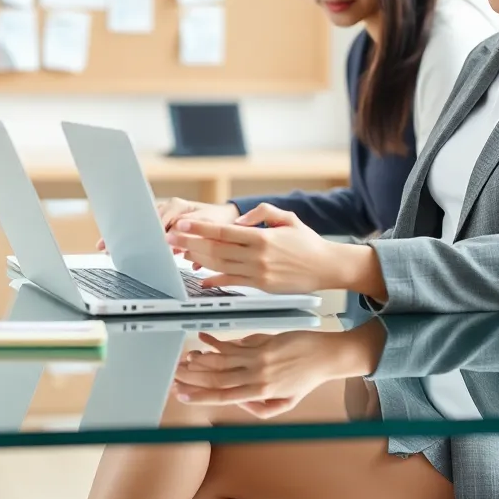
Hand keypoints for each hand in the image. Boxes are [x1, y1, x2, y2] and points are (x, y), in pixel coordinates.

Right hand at [96, 197, 238, 252]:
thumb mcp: (208, 228)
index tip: (136, 244)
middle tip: (110, 244)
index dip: (146, 233)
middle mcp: (168, 207)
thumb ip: (189, 233)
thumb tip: (170, 240)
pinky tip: (116, 243)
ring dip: (125, 235)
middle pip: (143, 220)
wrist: (225, 218)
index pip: (157, 220)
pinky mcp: (162, 220)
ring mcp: (163, 212)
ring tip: (106, 245)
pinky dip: (132, 236)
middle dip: (127, 234)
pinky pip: (145, 227)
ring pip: (141, 224)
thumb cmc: (219, 222)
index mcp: (177, 206)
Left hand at [164, 203, 334, 292]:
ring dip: (199, 260)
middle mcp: (258, 256)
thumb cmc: (308, 241)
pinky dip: (215, 280)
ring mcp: (258, 273)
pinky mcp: (261, 286)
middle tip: (172, 239)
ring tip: (182, 253)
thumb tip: (239, 220)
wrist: (326, 266)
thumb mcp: (288, 218)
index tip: (183, 224)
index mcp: (263, 236)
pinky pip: (232, 283)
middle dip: (191, 243)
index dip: (200, 228)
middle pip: (216, 249)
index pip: (224, 231)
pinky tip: (203, 278)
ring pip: (220, 266)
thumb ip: (262, 212)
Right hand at [172, 331, 346, 417]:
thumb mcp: (285, 403)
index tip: (183, 395)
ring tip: (184, 359)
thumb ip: (259, 408)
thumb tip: (238, 402)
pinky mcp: (263, 342)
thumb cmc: (306, 379)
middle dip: (193, 377)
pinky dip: (216, 341)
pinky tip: (204, 338)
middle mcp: (257, 376)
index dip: (200, 396)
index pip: (223, 396)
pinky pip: (234, 343)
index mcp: (261, 393)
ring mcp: (259, 358)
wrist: (326, 356)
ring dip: (200, 360)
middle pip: (217, 378)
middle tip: (175, 375)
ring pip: (222, 360)